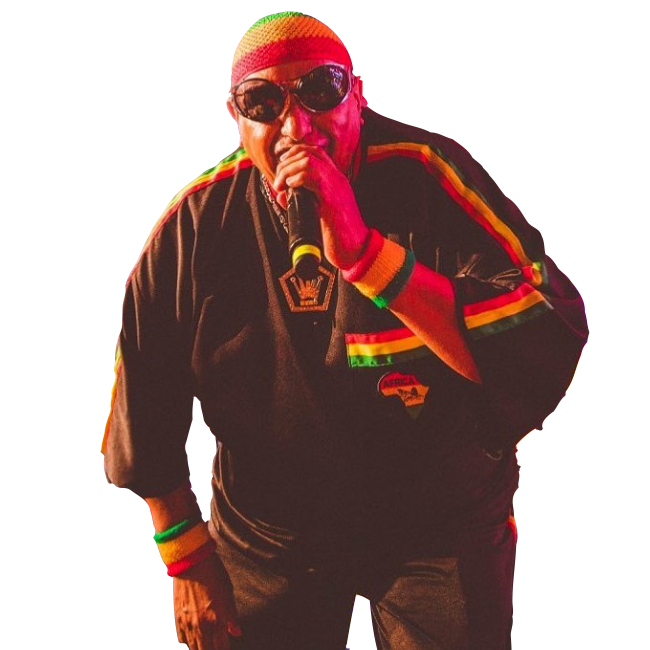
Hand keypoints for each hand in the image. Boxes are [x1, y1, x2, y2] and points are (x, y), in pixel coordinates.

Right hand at [173, 554, 241, 649]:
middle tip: (217, 646)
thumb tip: (237, 633)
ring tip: (207, 645)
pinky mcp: (177, 618)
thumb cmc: (214, 575)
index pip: (222, 648)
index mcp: (217, 619)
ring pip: (193, 649)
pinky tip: (194, 641)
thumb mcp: (228, 593)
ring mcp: (187, 623)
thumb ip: (232, 616)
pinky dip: (189, 643)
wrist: (191, 562)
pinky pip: (182, 639)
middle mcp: (201, 625)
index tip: (226, 647)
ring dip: (201, 649)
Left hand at [273, 144, 368, 269]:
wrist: (356, 249)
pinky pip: (310, 177)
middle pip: (308, 152)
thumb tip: (281, 195)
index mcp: (335, 179)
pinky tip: (291, 189)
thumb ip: (301, 202)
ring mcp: (335, 187)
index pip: (314, 151)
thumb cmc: (338, 235)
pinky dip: (296, 179)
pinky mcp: (331, 199)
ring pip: (307, 160)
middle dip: (287, 163)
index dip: (294, 154)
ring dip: (288, 170)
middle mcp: (337, 178)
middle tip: (278, 182)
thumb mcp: (317, 214)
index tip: (283, 170)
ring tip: (281, 185)